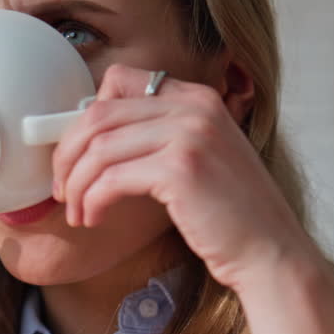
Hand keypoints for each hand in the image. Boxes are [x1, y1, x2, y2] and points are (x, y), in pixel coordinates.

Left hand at [51, 64, 313, 291]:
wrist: (271, 252)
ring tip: (76, 211)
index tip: (75, 152)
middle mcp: (194, 107)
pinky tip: (92, 218)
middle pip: (100, 113)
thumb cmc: (230, 216)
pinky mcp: (181, 170)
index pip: (120, 80)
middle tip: (62, 188)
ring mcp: (190, 135)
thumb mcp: (201, 158)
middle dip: (68, 153)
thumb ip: (162, 137)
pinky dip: (92, 200)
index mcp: (198, 97)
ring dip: (76, 183)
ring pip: (99, 147)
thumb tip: (94, 140)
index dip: (85, 116)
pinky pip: (112, 178)